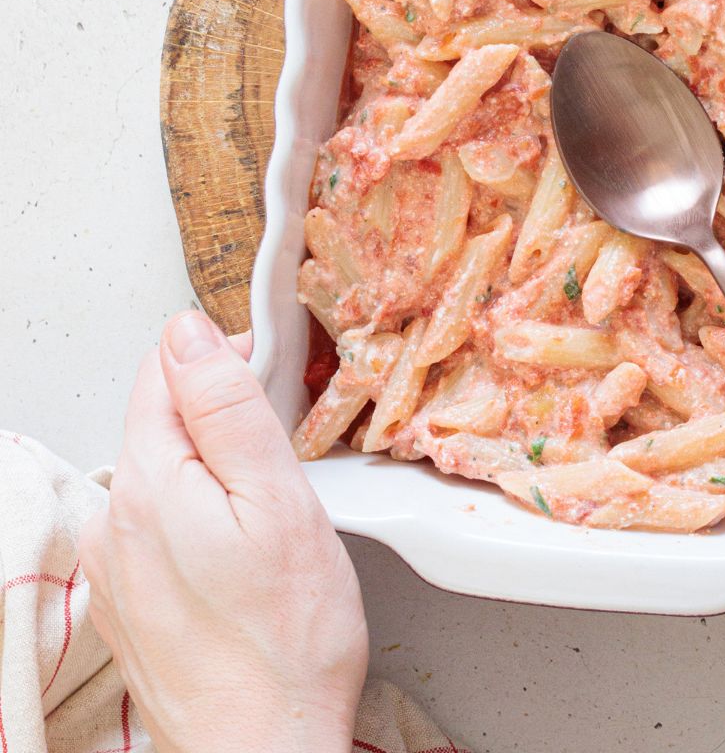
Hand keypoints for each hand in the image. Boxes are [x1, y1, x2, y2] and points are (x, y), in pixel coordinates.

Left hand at [80, 312, 367, 752]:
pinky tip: (242, 548)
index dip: (224, 353)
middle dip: (221, 410)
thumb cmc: (287, 635)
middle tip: (286, 447)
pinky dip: (200, 512)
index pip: (164, 369)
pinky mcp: (131, 601)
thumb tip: (189, 334)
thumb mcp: (277, 498)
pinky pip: (160, 523)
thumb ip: (228, 407)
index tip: (276, 372)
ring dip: (212, 463)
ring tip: (269, 503)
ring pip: (164, 472)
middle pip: (162, 420)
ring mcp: (118, 566)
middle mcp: (116, 521)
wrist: (263, 745)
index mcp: (150, 483)